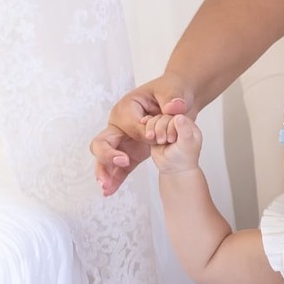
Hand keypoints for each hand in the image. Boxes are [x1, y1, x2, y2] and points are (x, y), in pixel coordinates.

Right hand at [91, 76, 193, 195]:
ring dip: (106, 172)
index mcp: (127, 107)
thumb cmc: (172, 91)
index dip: (143, 132)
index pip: (129, 124)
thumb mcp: (174, 91)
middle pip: (104, 140)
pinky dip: (115, 178)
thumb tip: (175, 107)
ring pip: (106, 157)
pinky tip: (110, 192)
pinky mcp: (131, 151)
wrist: (178, 100)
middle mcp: (120, 124)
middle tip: (122, 161)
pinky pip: (119, 167)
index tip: (157, 137)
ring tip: (106, 187)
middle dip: (108, 154)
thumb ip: (173, 99)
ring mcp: (123, 140)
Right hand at [147, 113, 202, 174]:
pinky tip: (144, 125)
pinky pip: (150, 124)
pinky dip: (147, 126)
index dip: (171, 125)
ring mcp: (166, 128)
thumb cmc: (184, 158)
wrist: (175, 169)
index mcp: (188, 125)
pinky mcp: (157, 132)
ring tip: (158, 141)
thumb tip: (179, 116)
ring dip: (153, 128)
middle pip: (165, 117)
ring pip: (156, 119)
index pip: (176, 116)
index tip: (172, 139)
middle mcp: (177, 125)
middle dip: (161, 128)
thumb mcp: (187, 144)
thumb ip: (184, 130)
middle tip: (164, 141)